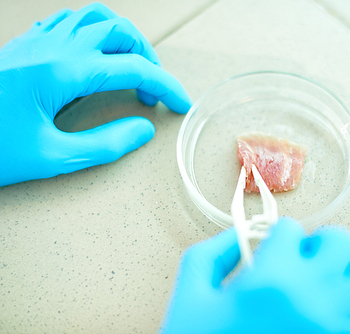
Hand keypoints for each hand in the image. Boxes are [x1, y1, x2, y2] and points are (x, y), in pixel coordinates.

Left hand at [0, 3, 191, 186]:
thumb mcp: (53, 158)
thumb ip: (106, 144)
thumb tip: (143, 130)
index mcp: (63, 73)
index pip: (133, 69)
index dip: (165, 85)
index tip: (180, 104)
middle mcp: (54, 48)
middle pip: (120, 32)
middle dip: (147, 58)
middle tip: (151, 90)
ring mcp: (38, 42)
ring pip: (97, 18)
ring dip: (124, 39)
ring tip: (131, 67)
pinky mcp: (27, 46)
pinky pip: (70, 21)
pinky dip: (96, 33)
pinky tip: (97, 55)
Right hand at [162, 218, 349, 333]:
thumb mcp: (192, 291)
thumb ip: (215, 252)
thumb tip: (241, 234)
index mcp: (271, 280)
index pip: (291, 229)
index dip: (278, 235)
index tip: (274, 247)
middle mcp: (311, 299)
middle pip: (340, 241)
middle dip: (320, 241)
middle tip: (304, 256)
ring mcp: (335, 326)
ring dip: (347, 271)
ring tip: (326, 283)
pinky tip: (341, 311)